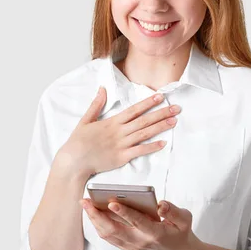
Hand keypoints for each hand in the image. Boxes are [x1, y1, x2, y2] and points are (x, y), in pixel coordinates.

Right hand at [55, 87, 180, 176]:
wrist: (74, 160)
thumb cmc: (78, 141)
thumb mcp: (86, 119)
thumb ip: (96, 104)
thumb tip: (102, 88)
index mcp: (112, 122)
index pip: (134, 110)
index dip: (148, 103)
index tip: (160, 97)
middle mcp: (119, 132)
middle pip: (144, 120)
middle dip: (161, 113)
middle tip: (176, 108)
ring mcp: (121, 145)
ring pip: (144, 133)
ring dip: (160, 127)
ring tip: (174, 121)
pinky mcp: (121, 157)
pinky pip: (139, 151)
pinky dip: (151, 147)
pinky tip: (163, 143)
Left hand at [80, 198, 200, 249]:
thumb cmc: (179, 232)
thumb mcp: (184, 219)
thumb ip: (173, 211)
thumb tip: (160, 205)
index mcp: (155, 233)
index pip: (137, 222)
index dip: (124, 213)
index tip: (113, 202)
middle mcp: (140, 241)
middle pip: (114, 230)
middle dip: (98, 215)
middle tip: (87, 201)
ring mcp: (131, 246)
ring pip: (107, 234)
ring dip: (94, 219)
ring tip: (86, 204)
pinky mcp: (126, 246)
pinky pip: (108, 236)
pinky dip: (98, 224)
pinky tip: (92, 213)